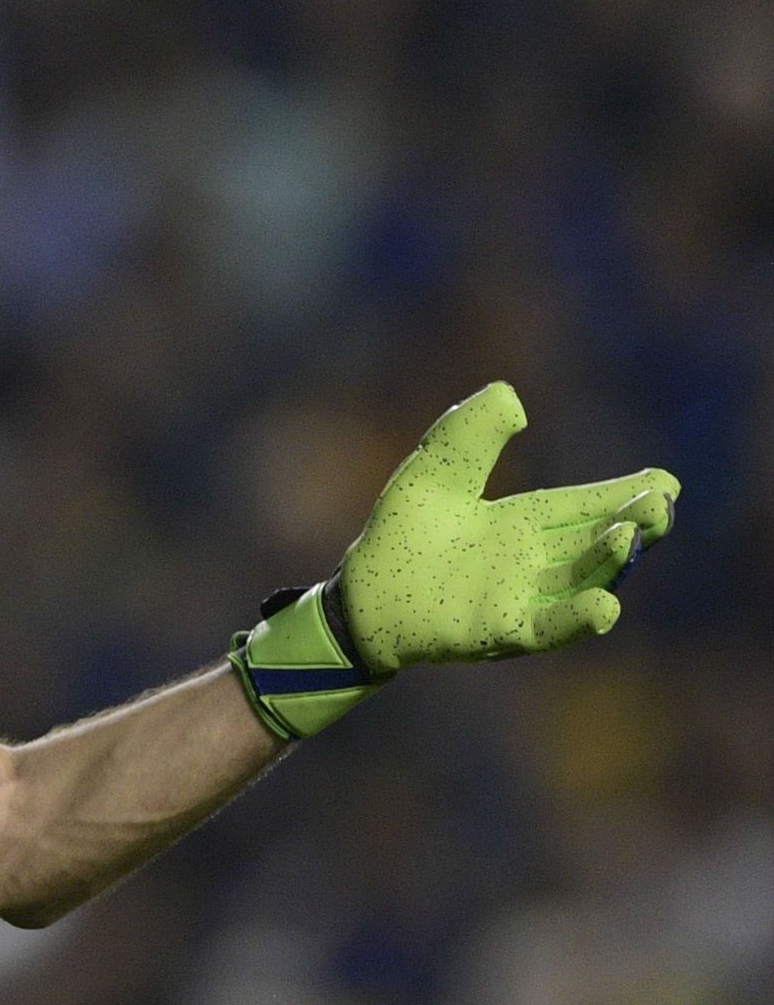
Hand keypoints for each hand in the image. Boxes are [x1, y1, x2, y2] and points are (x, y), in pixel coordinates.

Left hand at [341, 381, 677, 667]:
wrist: (362, 596)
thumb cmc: (400, 533)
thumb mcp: (434, 471)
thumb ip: (470, 433)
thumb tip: (510, 396)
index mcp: (520, 523)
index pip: (580, 506)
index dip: (622, 495)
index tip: (666, 483)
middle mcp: (530, 562)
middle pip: (593, 542)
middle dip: (632, 524)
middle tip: (663, 505)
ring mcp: (520, 599)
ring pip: (579, 581)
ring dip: (608, 561)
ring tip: (629, 534)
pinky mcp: (500, 632)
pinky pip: (547, 629)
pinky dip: (576, 620)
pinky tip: (604, 605)